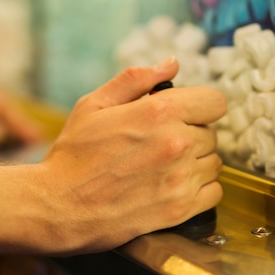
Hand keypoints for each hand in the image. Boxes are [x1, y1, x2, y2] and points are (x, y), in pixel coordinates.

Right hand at [36, 57, 225, 253]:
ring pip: (213, 163)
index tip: (181, 115)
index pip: (214, 102)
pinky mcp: (181, 209)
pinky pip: (214, 193)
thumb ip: (135, 80)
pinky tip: (170, 186)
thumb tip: (171, 64)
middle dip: (189, 134)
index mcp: (159, 112)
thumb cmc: (73, 154)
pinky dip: (198, 189)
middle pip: (211, 133)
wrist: (60, 205)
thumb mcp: (93, 105)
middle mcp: (177, 144)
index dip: (197, 106)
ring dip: (194, 163)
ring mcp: (181, 179)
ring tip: (161, 167)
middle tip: (157, 144)